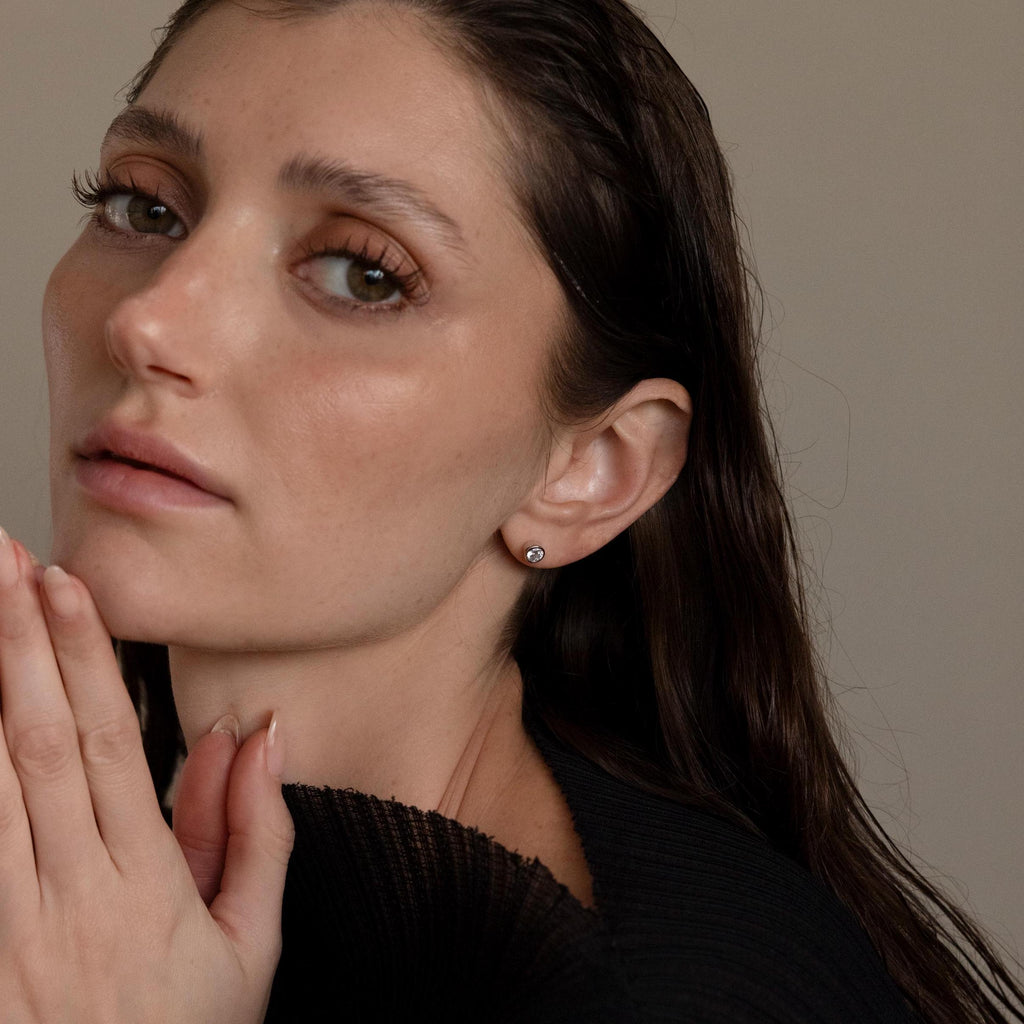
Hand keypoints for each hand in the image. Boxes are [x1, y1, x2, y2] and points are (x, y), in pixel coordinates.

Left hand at [0, 529, 293, 1022]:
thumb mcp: (252, 947)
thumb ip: (258, 834)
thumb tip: (260, 734)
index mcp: (147, 883)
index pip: (108, 745)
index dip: (86, 660)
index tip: (64, 587)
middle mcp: (70, 894)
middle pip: (36, 747)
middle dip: (16, 644)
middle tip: (1, 562)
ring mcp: (7, 929)